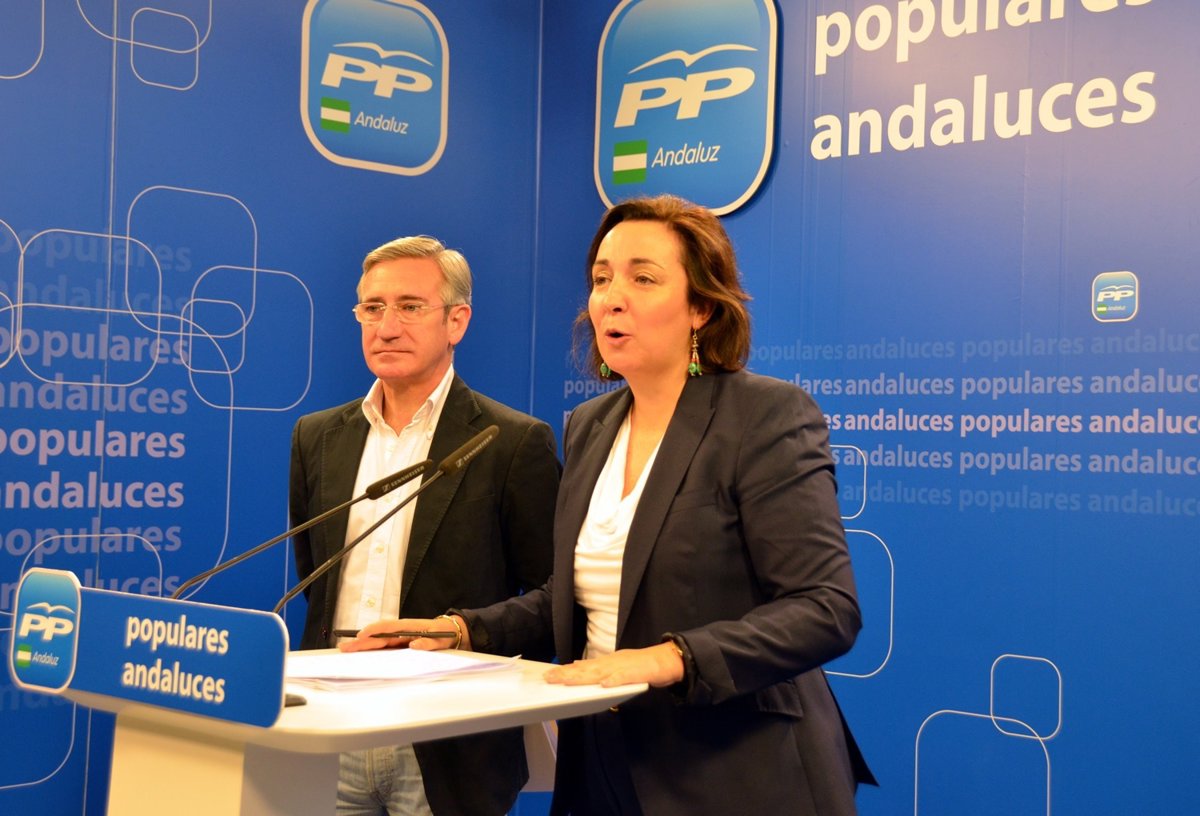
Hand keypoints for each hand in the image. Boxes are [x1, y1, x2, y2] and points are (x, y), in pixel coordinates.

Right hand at [337, 616, 467, 651]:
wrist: (450, 632)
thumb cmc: (444, 634)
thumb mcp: (440, 639)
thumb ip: (428, 643)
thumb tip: (414, 645)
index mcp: (409, 627)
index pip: (388, 627)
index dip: (374, 631)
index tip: (362, 634)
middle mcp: (401, 631)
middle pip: (378, 636)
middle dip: (361, 640)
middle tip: (345, 646)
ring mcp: (398, 637)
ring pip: (377, 641)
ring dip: (362, 645)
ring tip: (346, 648)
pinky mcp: (398, 643)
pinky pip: (382, 645)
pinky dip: (370, 648)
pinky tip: (360, 652)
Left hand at [543, 642, 683, 687]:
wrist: (667, 659)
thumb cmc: (642, 666)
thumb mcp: (618, 665)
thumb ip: (600, 668)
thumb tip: (578, 667)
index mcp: (608, 662)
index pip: (583, 666)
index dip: (566, 670)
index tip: (550, 673)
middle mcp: (612, 662)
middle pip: (587, 669)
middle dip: (567, 674)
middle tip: (549, 678)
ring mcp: (624, 667)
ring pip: (600, 672)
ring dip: (583, 676)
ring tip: (566, 680)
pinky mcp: (637, 673)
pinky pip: (625, 678)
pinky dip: (615, 680)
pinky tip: (604, 685)